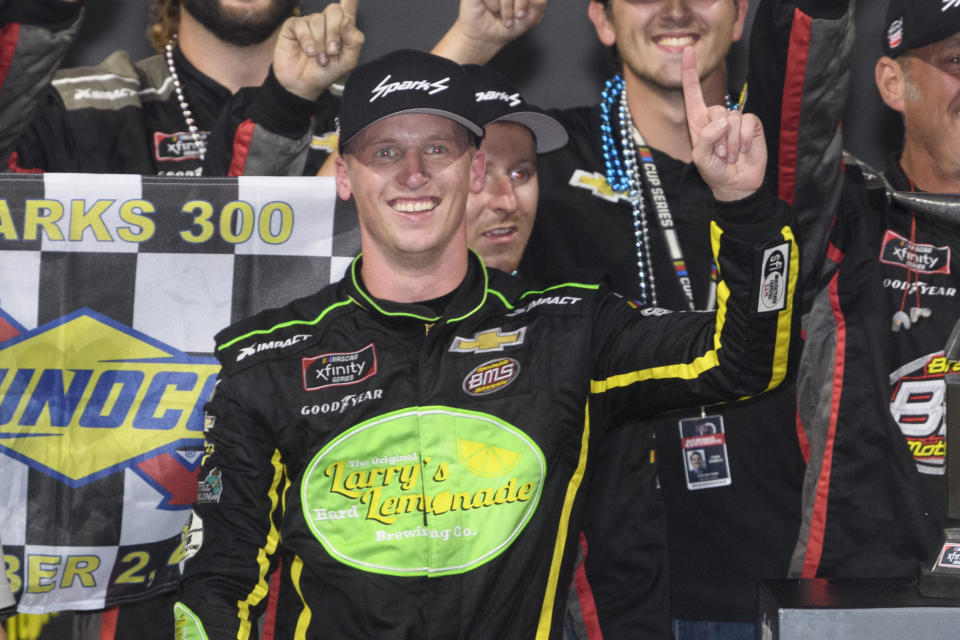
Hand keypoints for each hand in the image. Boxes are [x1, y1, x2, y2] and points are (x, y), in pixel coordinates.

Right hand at [273, 0, 364, 100]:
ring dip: (320, 42)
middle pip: (334, 10)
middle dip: (335, 33)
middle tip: (332, 52)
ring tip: (319, 59)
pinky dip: (307, 40)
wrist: (304, 85)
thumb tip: (348, 20)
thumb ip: (354, 41)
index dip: (350, 1)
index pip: (348, 8)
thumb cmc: (325, 73)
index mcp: (342, 29)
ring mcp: (309, 23)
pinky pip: (301, 24)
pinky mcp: (293, 27)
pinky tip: (309, 51)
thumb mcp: (347, 62)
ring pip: (317, 20)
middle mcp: (326, 22)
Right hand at [433, 0, 545, 64]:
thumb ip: (538, 4)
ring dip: (507, 8)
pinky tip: (493, 11)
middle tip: (517, 17)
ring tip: (505, 19)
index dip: (527, 1)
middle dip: (520, 3)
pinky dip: (493, 5)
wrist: (488, 38)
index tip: (523, 15)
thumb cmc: (508, 26)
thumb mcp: (530, 17)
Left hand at [682, 46, 764, 201]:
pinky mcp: (752, 125)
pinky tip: (743, 151)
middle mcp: (716, 117)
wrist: (735, 184)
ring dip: (731, 142)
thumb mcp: (700, 157)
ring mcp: (735, 120)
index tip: (688, 50)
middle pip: (716, 110)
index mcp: (698, 121)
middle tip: (719, 154)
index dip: (690, 72)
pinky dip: (745, 139)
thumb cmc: (713, 171)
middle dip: (717, 136)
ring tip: (730, 155)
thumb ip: (705, 136)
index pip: (693, 92)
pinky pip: (748, 122)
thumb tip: (724, 119)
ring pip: (733, 118)